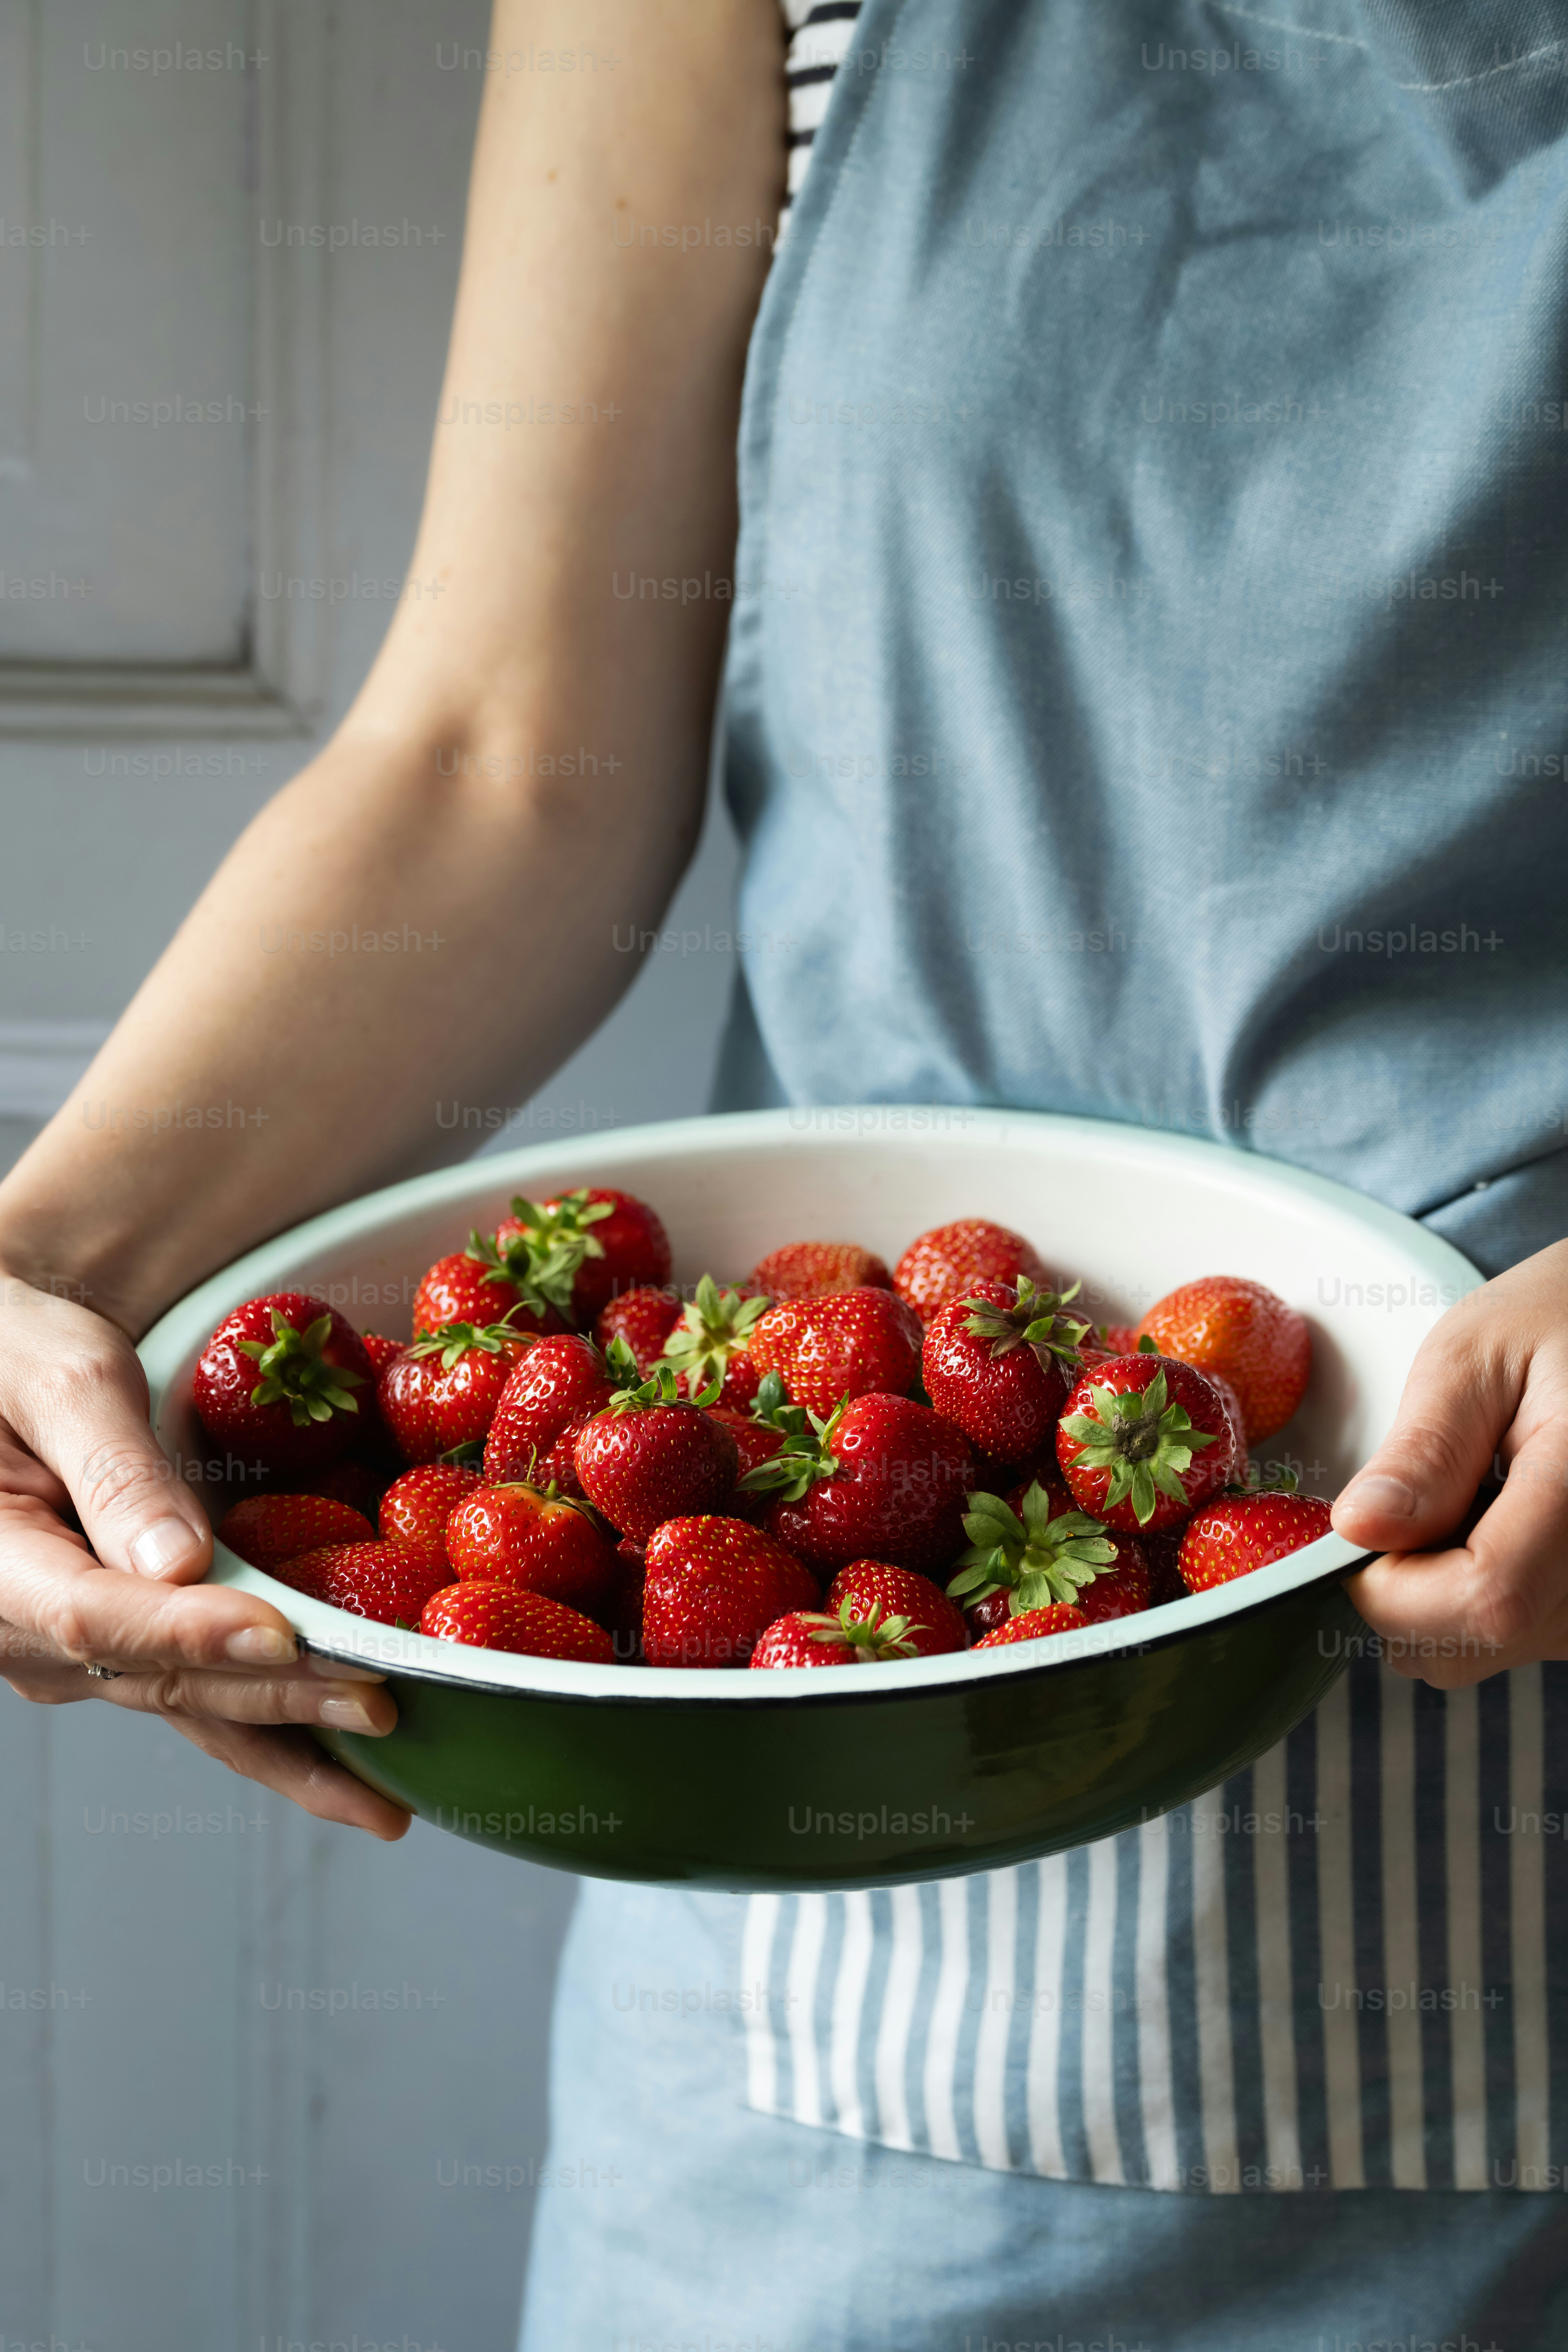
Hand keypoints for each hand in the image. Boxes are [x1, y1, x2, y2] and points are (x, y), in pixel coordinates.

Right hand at [0, 1269, 409, 1837]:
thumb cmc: (12, 1351)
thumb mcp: (57, 1378)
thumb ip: (112, 1466)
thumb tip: (176, 1561)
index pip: (99, 1617)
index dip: (197, 1631)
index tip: (287, 1637)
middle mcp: (24, 1631)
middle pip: (160, 1674)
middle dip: (276, 1696)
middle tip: (382, 1707)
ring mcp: (71, 1651)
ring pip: (187, 1704)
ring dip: (286, 1743)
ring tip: (382, 1797)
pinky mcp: (116, 1646)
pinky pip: (193, 1693)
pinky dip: (269, 1727)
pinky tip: (343, 1762)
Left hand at [1332, 1235, 1567, 1686]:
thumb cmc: (1553, 1320)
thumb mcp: (1474, 1358)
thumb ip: (1425, 1450)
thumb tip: (1358, 1529)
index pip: (1488, 1598)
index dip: (1393, 1587)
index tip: (1351, 1534)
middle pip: (1480, 1638)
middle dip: (1404, 1591)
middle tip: (1407, 1502)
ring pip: (1490, 1648)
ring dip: (1439, 1592)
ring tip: (1462, 1500)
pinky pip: (1516, 1636)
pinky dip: (1475, 1592)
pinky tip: (1488, 1524)